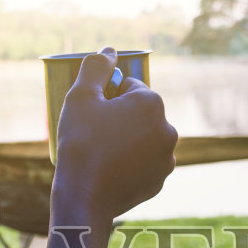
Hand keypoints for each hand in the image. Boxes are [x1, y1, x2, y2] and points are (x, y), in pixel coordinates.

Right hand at [48, 46, 177, 247]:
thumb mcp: (80, 97)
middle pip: (139, 112)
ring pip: (144, 137)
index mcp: (151, 103)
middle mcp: (167, 128)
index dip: (107, 97)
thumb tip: (109, 50)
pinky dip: (132, 162)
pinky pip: (145, 162)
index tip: (93, 113)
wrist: (84, 197)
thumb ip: (96, 67)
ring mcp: (166, 157)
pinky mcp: (160, 180)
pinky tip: (111, 169)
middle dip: (120, 118)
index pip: (129, 86)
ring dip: (128, 139)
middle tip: (94, 134)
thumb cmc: (80, 143)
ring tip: (102, 153)